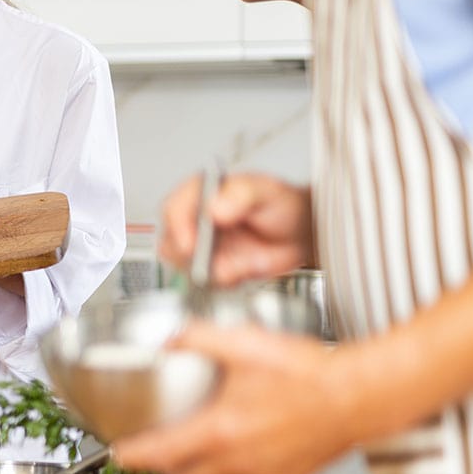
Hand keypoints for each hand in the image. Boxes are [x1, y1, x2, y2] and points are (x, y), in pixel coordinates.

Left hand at [112, 321, 358, 473]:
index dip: (134, 456)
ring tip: (192, 454)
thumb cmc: (310, 374)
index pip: (162, 453)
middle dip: (164, 470)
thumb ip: (201, 338)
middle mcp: (239, 459)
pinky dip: (232, 473)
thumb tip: (172, 338)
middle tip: (154, 454)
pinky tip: (237, 451)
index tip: (119, 454)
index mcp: (221, 430)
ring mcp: (264, 473)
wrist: (361, 398)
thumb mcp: (246, 344)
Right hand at [159, 172, 312, 286]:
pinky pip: (202, 281)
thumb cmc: (283, 205)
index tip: (191, 245)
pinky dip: (220, 281)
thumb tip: (213, 207)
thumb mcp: (267, 191)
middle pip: (169, 239)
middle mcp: (196, 218)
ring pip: (181, 264)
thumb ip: (241, 194)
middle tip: (210, 261)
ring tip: (233, 264)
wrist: (302, 233)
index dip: (177, 228)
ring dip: (204, 270)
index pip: (173, 208)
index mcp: (202, 192)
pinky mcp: (211, 266)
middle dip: (187, 256)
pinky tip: (240, 270)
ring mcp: (201, 244)